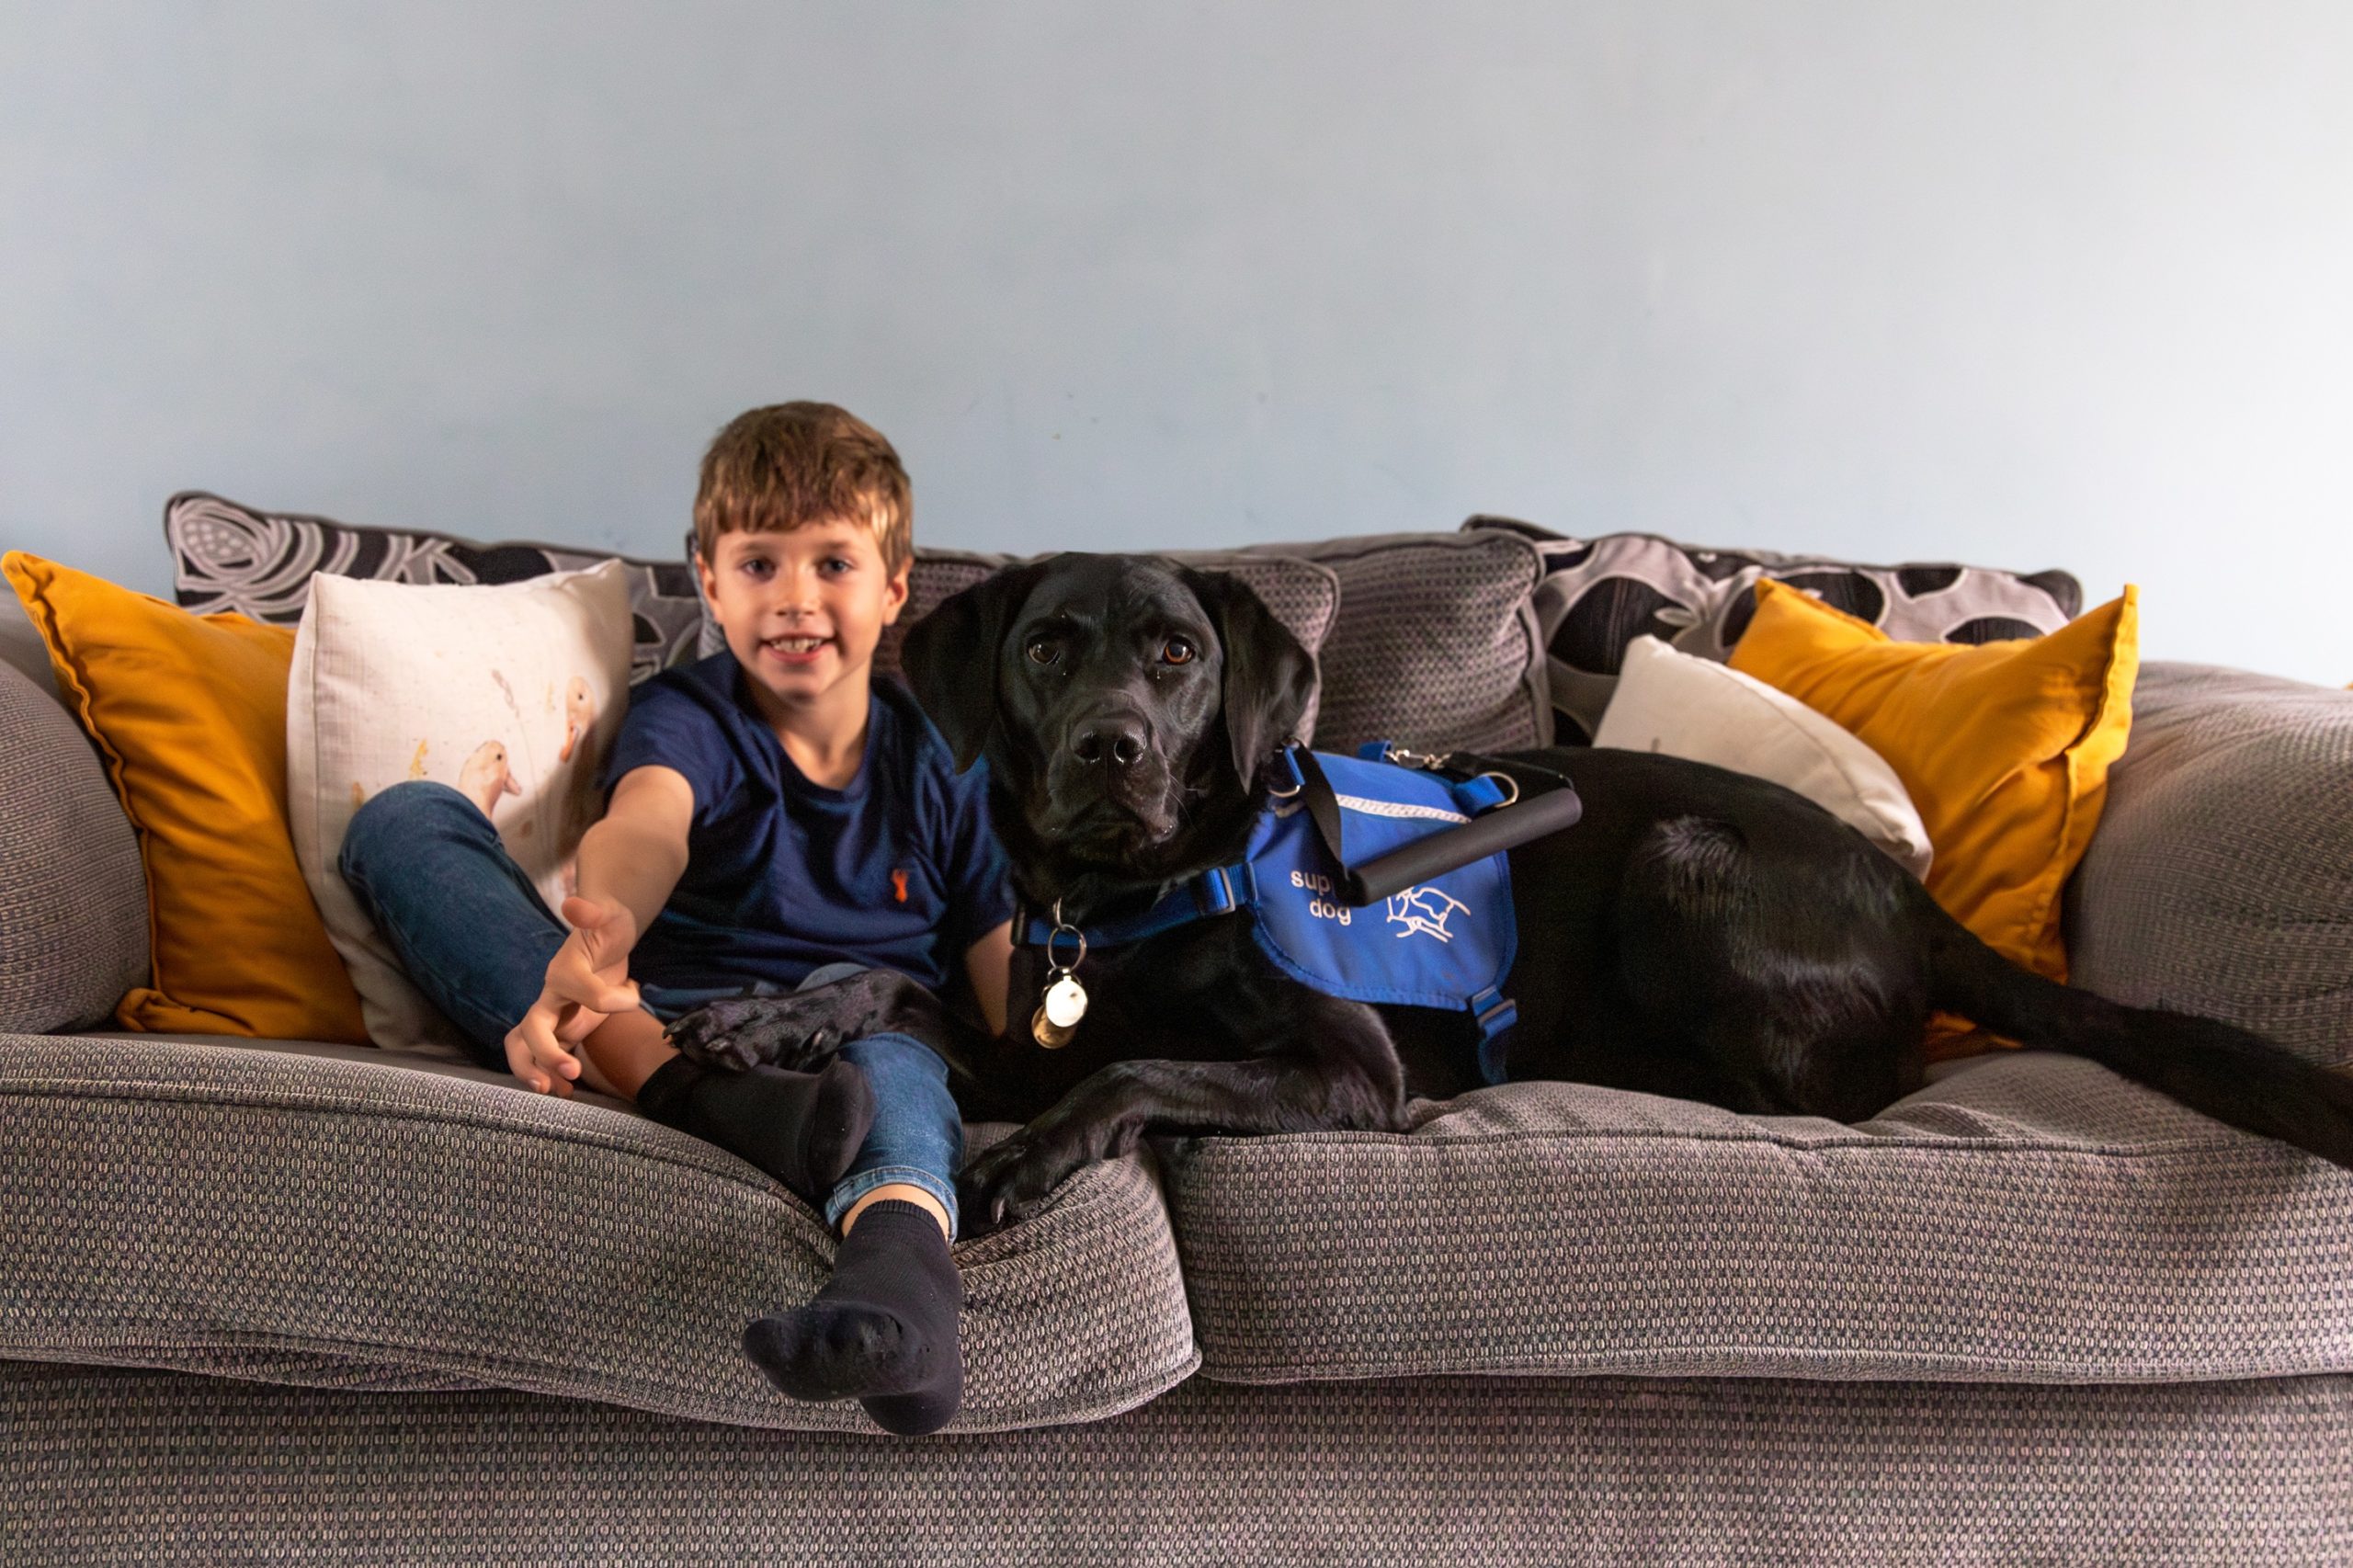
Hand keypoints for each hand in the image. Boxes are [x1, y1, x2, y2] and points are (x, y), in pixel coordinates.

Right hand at [504, 895, 641, 1095]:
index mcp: (563, 971)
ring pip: (526, 1048)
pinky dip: (553, 1075)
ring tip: (558, 1092)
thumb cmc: (607, 924)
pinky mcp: (564, 1029)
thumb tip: (574, 904)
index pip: (585, 993)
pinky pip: (548, 1057)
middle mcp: (551, 996)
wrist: (605, 934)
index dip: (612, 998)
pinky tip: (569, 1092)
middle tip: (568, 1072)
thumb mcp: (608, 915)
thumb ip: (592, 912)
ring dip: (536, 1071)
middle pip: (530, 1029)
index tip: (634, 992)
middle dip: (545, 1053)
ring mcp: (554, 1015)